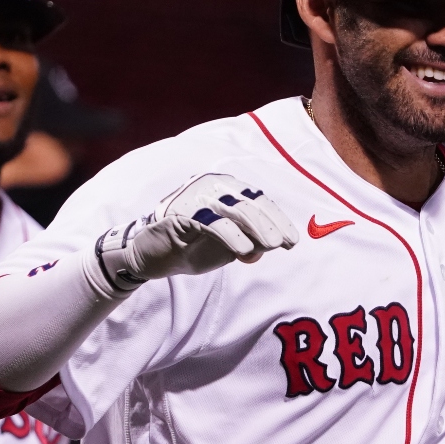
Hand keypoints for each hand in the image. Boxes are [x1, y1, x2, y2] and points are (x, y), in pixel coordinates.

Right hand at [93, 174, 299, 292]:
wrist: (152, 256)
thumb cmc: (193, 248)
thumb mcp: (228, 248)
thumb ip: (250, 244)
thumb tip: (269, 246)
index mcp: (227, 191)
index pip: (259, 202)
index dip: (278, 220)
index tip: (292, 240)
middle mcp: (213, 188)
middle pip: (251, 204)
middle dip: (271, 225)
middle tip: (284, 244)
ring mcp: (196, 197)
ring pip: (235, 209)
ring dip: (257, 228)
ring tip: (271, 246)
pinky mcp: (181, 212)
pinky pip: (212, 223)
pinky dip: (231, 236)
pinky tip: (245, 250)